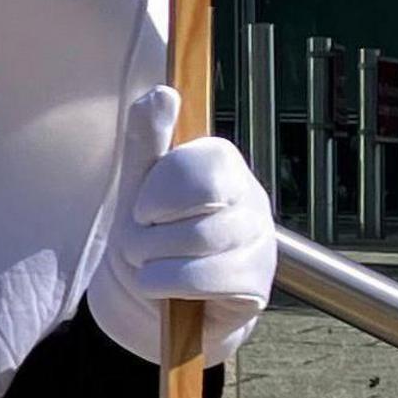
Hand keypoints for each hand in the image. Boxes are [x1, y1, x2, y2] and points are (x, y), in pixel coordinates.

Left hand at [87, 85, 276, 369]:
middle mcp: (251, 198)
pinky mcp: (258, 284)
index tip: (142, 210)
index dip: (161, 192)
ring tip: (152, 266)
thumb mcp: (136, 187)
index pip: (201, 166)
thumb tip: (163, 93)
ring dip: (155, 261)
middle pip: (199, 207)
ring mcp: (260, 243)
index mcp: (223, 164)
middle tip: (143, 243)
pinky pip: (208, 279)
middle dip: (151, 232)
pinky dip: (169, 285)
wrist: (150, 304)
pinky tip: (165, 288)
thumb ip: (146, 140)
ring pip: (201, 243)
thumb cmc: (148, 237)